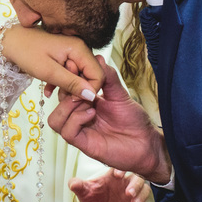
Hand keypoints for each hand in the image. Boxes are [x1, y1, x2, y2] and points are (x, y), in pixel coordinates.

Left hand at [0, 24, 102, 101]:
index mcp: (79, 48)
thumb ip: (72, 83)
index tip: (72, 99)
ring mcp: (73, 51)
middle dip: (76, 88)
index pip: (98, 74)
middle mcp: (80, 47)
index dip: (88, 90)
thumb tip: (91, 96)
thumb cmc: (27, 53)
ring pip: (79, 75)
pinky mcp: (65, 55)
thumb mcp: (49, 72)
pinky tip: (49, 88)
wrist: (10, 41)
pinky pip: (70, 72)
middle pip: (89, 75)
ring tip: (50, 90)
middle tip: (59, 96)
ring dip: (67, 86)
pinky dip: (61, 81)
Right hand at [48, 55, 172, 183]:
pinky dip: (76, 119)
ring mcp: (80, 130)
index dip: (67, 78)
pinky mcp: (84, 144)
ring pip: (55, 119)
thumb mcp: (121, 94)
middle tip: (81, 83)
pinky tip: (91, 113)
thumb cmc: (135, 121)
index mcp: (86, 103)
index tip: (72, 65)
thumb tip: (97, 57)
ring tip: (87, 102)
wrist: (147, 144)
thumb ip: (108, 77)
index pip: (66, 89)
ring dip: (67, 107)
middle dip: (67, 90)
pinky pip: (67, 131)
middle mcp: (79, 116)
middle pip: (57, 102)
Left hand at [70, 168, 154, 201]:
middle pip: (137, 178)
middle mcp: (126, 183)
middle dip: (134, 185)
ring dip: (141, 196)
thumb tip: (72, 183)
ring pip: (144, 191)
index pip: (120, 168)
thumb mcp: (85, 192)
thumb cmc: (93, 197)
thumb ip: (79, 186)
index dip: (121, 169)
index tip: (117, 174)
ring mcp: (134, 195)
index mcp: (114, 176)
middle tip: (128, 193)